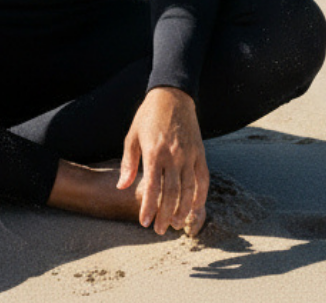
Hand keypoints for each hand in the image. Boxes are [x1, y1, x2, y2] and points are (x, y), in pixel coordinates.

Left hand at [117, 86, 208, 235]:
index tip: (144, 223)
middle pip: (172, 193)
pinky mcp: (200, 152)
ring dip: (183, 210)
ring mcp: (189, 154)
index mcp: (154, 152)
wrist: (172, 95)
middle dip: (165, 215)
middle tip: (160, 230)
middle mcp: (174, 155)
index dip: (149, 208)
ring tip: (177, 224)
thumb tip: (122, 187)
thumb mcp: (132, 135)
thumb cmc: (148, 115)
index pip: (153, 188)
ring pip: (189, 189)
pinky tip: (195, 207)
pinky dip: (200, 195)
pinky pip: (203, 178)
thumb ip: (128, 163)